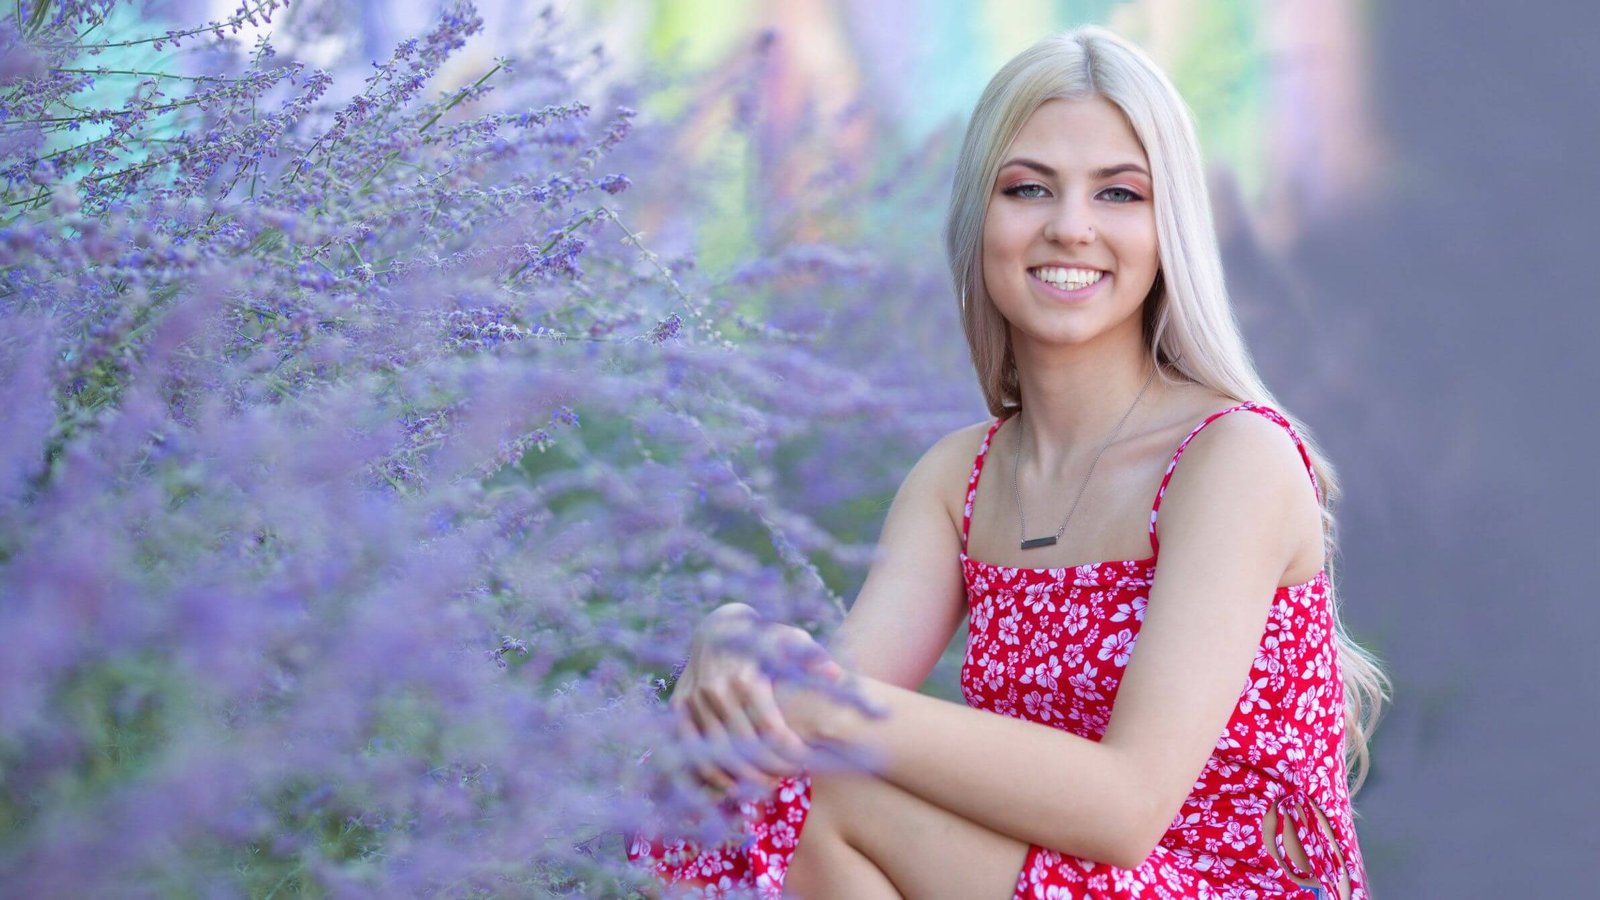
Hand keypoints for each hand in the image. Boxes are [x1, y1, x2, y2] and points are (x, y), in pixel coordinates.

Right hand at [671, 605, 816, 796]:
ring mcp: (695, 700)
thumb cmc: (763, 638)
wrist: (717, 626)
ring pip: (717, 754)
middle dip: (771, 770)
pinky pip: (691, 750)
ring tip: (766, 786)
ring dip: (742, 778)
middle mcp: (717, 691)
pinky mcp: (680, 706)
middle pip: (745, 748)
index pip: (771, 731)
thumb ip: (812, 658)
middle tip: (790, 777)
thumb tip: (835, 674)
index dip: (790, 755)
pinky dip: (710, 773)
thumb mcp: (791, 639)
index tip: (806, 763)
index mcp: (747, 678)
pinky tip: (731, 786)